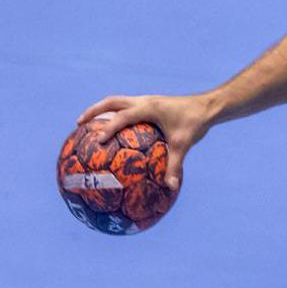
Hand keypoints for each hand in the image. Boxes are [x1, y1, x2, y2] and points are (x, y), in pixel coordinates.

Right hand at [75, 93, 213, 190]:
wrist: (208, 106)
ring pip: (117, 102)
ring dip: (101, 110)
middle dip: (94, 111)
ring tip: (87, 124)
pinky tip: (113, 131)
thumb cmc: (195, 123)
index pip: (123, 116)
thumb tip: (170, 187)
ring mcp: (146, 101)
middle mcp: (144, 101)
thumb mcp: (184, 144)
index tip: (97, 141)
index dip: (109, 128)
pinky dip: (116, 116)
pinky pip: (127, 108)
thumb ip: (175, 165)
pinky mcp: (150, 104)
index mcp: (149, 108)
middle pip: (111, 102)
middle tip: (78, 124)